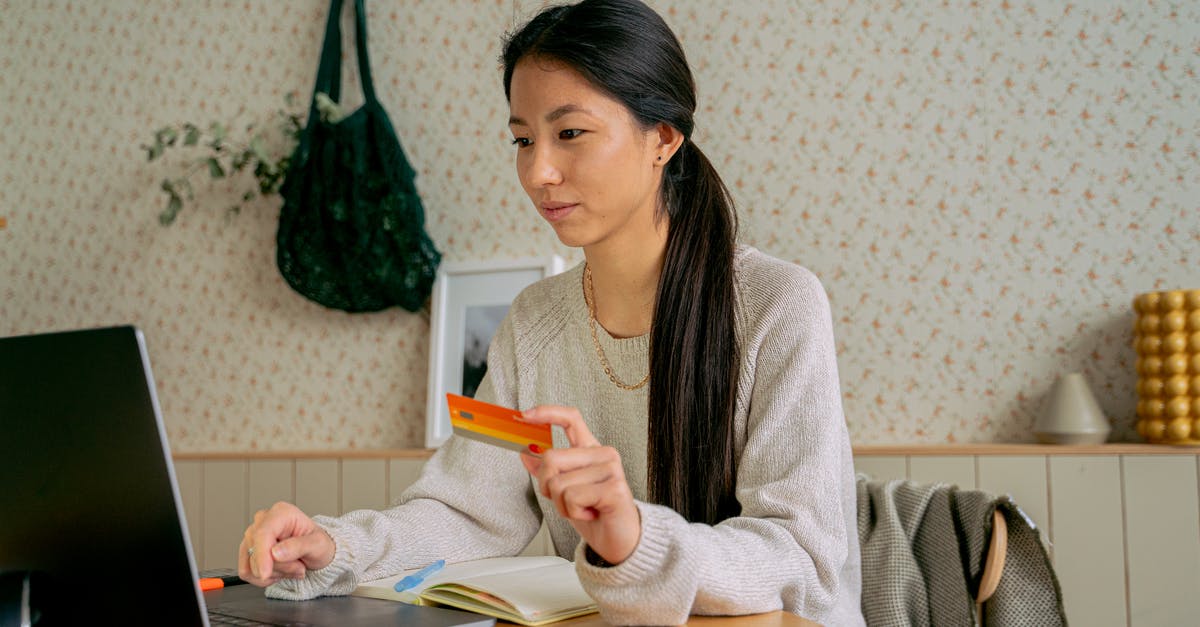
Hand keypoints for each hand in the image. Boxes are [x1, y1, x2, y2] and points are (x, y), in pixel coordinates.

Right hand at [237, 501, 334, 586]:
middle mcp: (263, 521)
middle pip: (257, 552)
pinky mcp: (246, 551)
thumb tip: (275, 553)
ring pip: (251, 565)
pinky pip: (247, 572)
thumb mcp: (318, 544)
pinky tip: (280, 571)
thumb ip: (299, 547)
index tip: (265, 573)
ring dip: (275, 574)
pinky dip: (265, 578)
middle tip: (299, 567)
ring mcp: (252, 536)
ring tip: (292, 567)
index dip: (262, 555)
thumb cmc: (317, 544)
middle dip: (279, 567)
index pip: (262, 533)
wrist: (314, 553)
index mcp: (281, 513)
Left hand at [518, 405, 640, 564]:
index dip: (547, 413)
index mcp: (591, 450)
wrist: (619, 541)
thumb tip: (525, 453)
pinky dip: (574, 512)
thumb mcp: (564, 491)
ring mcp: (610, 469)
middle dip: (548, 487)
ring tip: (583, 510)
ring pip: (559, 483)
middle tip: (569, 501)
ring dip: (562, 505)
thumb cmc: (595, 515)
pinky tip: (591, 514)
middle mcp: (603, 454)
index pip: (571, 419)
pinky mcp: (613, 488)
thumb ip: (548, 472)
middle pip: (551, 458)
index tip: (525, 416)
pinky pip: (572, 497)